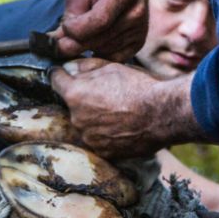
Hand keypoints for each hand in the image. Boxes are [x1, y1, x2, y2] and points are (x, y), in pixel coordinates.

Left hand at [51, 59, 196, 158]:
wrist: (162, 114)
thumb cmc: (139, 87)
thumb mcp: (111, 66)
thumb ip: (85, 66)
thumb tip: (70, 68)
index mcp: (74, 94)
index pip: (55, 80)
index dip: (61, 74)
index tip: (65, 74)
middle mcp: (76, 118)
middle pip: (71, 104)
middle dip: (82, 98)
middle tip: (103, 93)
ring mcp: (88, 137)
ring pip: (84, 123)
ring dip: (93, 117)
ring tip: (116, 111)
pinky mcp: (102, 151)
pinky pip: (97, 139)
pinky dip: (104, 133)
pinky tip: (121, 125)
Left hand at [54, 0, 147, 61]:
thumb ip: (69, 16)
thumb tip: (53, 44)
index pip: (99, 21)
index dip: (76, 29)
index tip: (64, 26)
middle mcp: (135, 13)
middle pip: (98, 40)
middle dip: (74, 43)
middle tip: (58, 43)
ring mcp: (139, 30)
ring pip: (103, 51)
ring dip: (85, 47)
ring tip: (80, 35)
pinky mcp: (138, 42)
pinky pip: (112, 58)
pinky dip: (97, 54)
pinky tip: (91, 43)